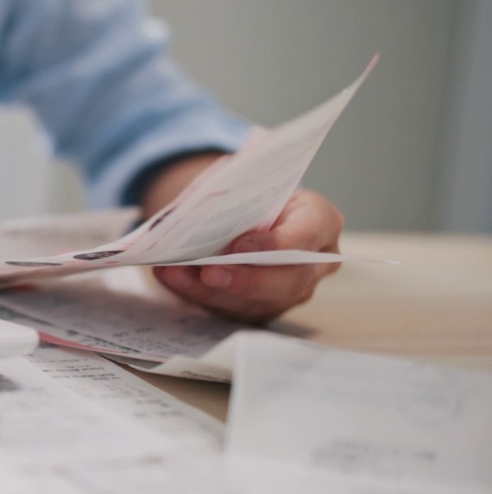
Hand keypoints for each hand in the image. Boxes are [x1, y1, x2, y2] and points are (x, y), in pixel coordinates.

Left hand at [151, 189, 344, 322]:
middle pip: (287, 282)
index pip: (305, 236)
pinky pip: (231, 308)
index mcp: (321, 222)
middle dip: (244, 280)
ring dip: (210, 291)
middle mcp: (315, 264)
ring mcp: (290, 291)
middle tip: (209, 273)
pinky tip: (173, 279)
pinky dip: (197, 293)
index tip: (240, 246)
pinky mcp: (262, 307)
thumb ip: (240, 199)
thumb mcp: (253, 185)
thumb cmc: (254, 194)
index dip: (275, 245)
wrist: (249, 211)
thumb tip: (201, 214)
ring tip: (176, 274)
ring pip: (255, 302)